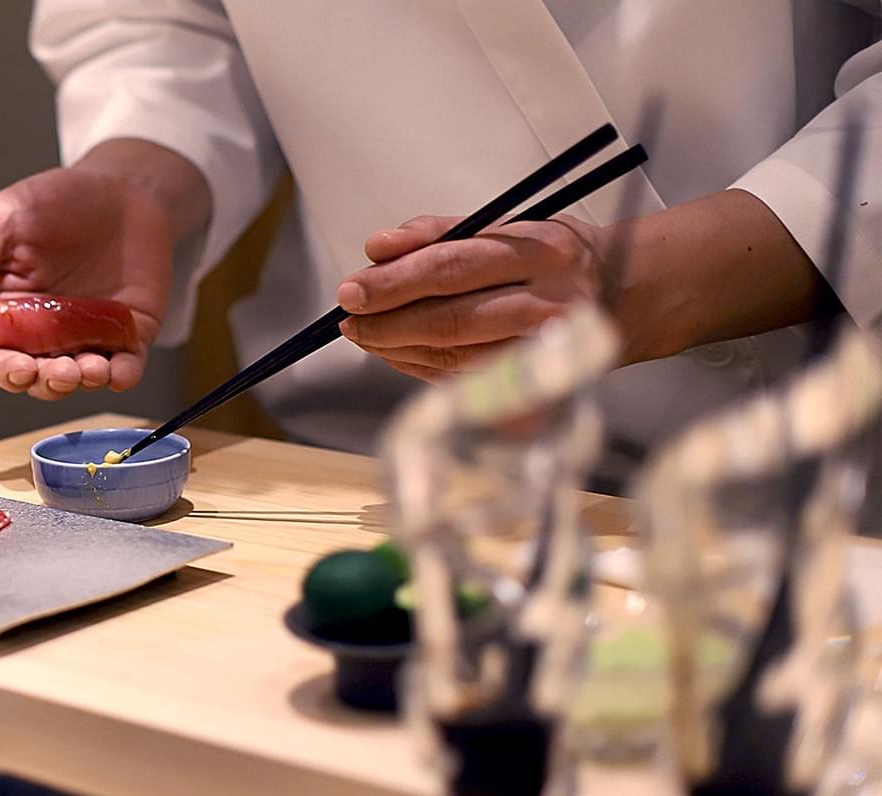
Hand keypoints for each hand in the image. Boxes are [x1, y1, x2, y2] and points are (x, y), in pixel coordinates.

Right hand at [0, 139, 210, 399]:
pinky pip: (127, 366)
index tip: (20, 369)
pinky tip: (120, 372)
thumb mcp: (4, 220)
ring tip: (93, 369)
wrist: (122, 187)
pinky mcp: (131, 333)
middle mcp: (50, 333)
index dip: (8, 372)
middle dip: (50, 383)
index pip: (2, 359)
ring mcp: (91, 336)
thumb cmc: (55, 201)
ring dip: (85, 382)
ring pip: (83, 378)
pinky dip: (123, 376)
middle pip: (42, 378)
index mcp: (10, 313)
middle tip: (62, 371)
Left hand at [337, 215, 606, 382]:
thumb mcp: (506, 225)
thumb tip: (377, 248)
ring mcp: (549, 352)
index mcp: (540, 251)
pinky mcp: (542, 389)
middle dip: (387, 324)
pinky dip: (424, 369)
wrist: (627, 297)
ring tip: (367, 336)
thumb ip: (437, 233)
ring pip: (454, 359)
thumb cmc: (553, 258)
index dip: (392, 283)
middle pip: (449, 321)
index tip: (351, 290)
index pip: (450, 268)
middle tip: (350, 321)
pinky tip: (400, 354)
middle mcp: (548, 304)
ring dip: (398, 350)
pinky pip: (467, 383)